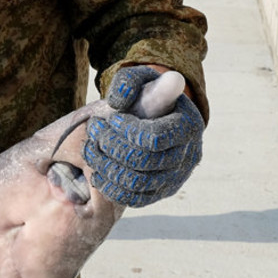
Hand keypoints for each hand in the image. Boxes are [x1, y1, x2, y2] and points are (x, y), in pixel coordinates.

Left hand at [83, 65, 202, 206]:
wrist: (156, 119)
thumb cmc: (147, 95)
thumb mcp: (140, 78)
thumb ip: (128, 81)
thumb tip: (118, 102)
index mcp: (188, 126)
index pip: (154, 138)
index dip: (126, 131)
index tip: (111, 118)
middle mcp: (187, 156)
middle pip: (143, 161)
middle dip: (110, 146)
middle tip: (93, 130)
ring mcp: (176, 178)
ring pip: (137, 183)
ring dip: (106, 166)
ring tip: (89, 148)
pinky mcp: (161, 192)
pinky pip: (135, 199)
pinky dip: (112, 187)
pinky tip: (96, 171)